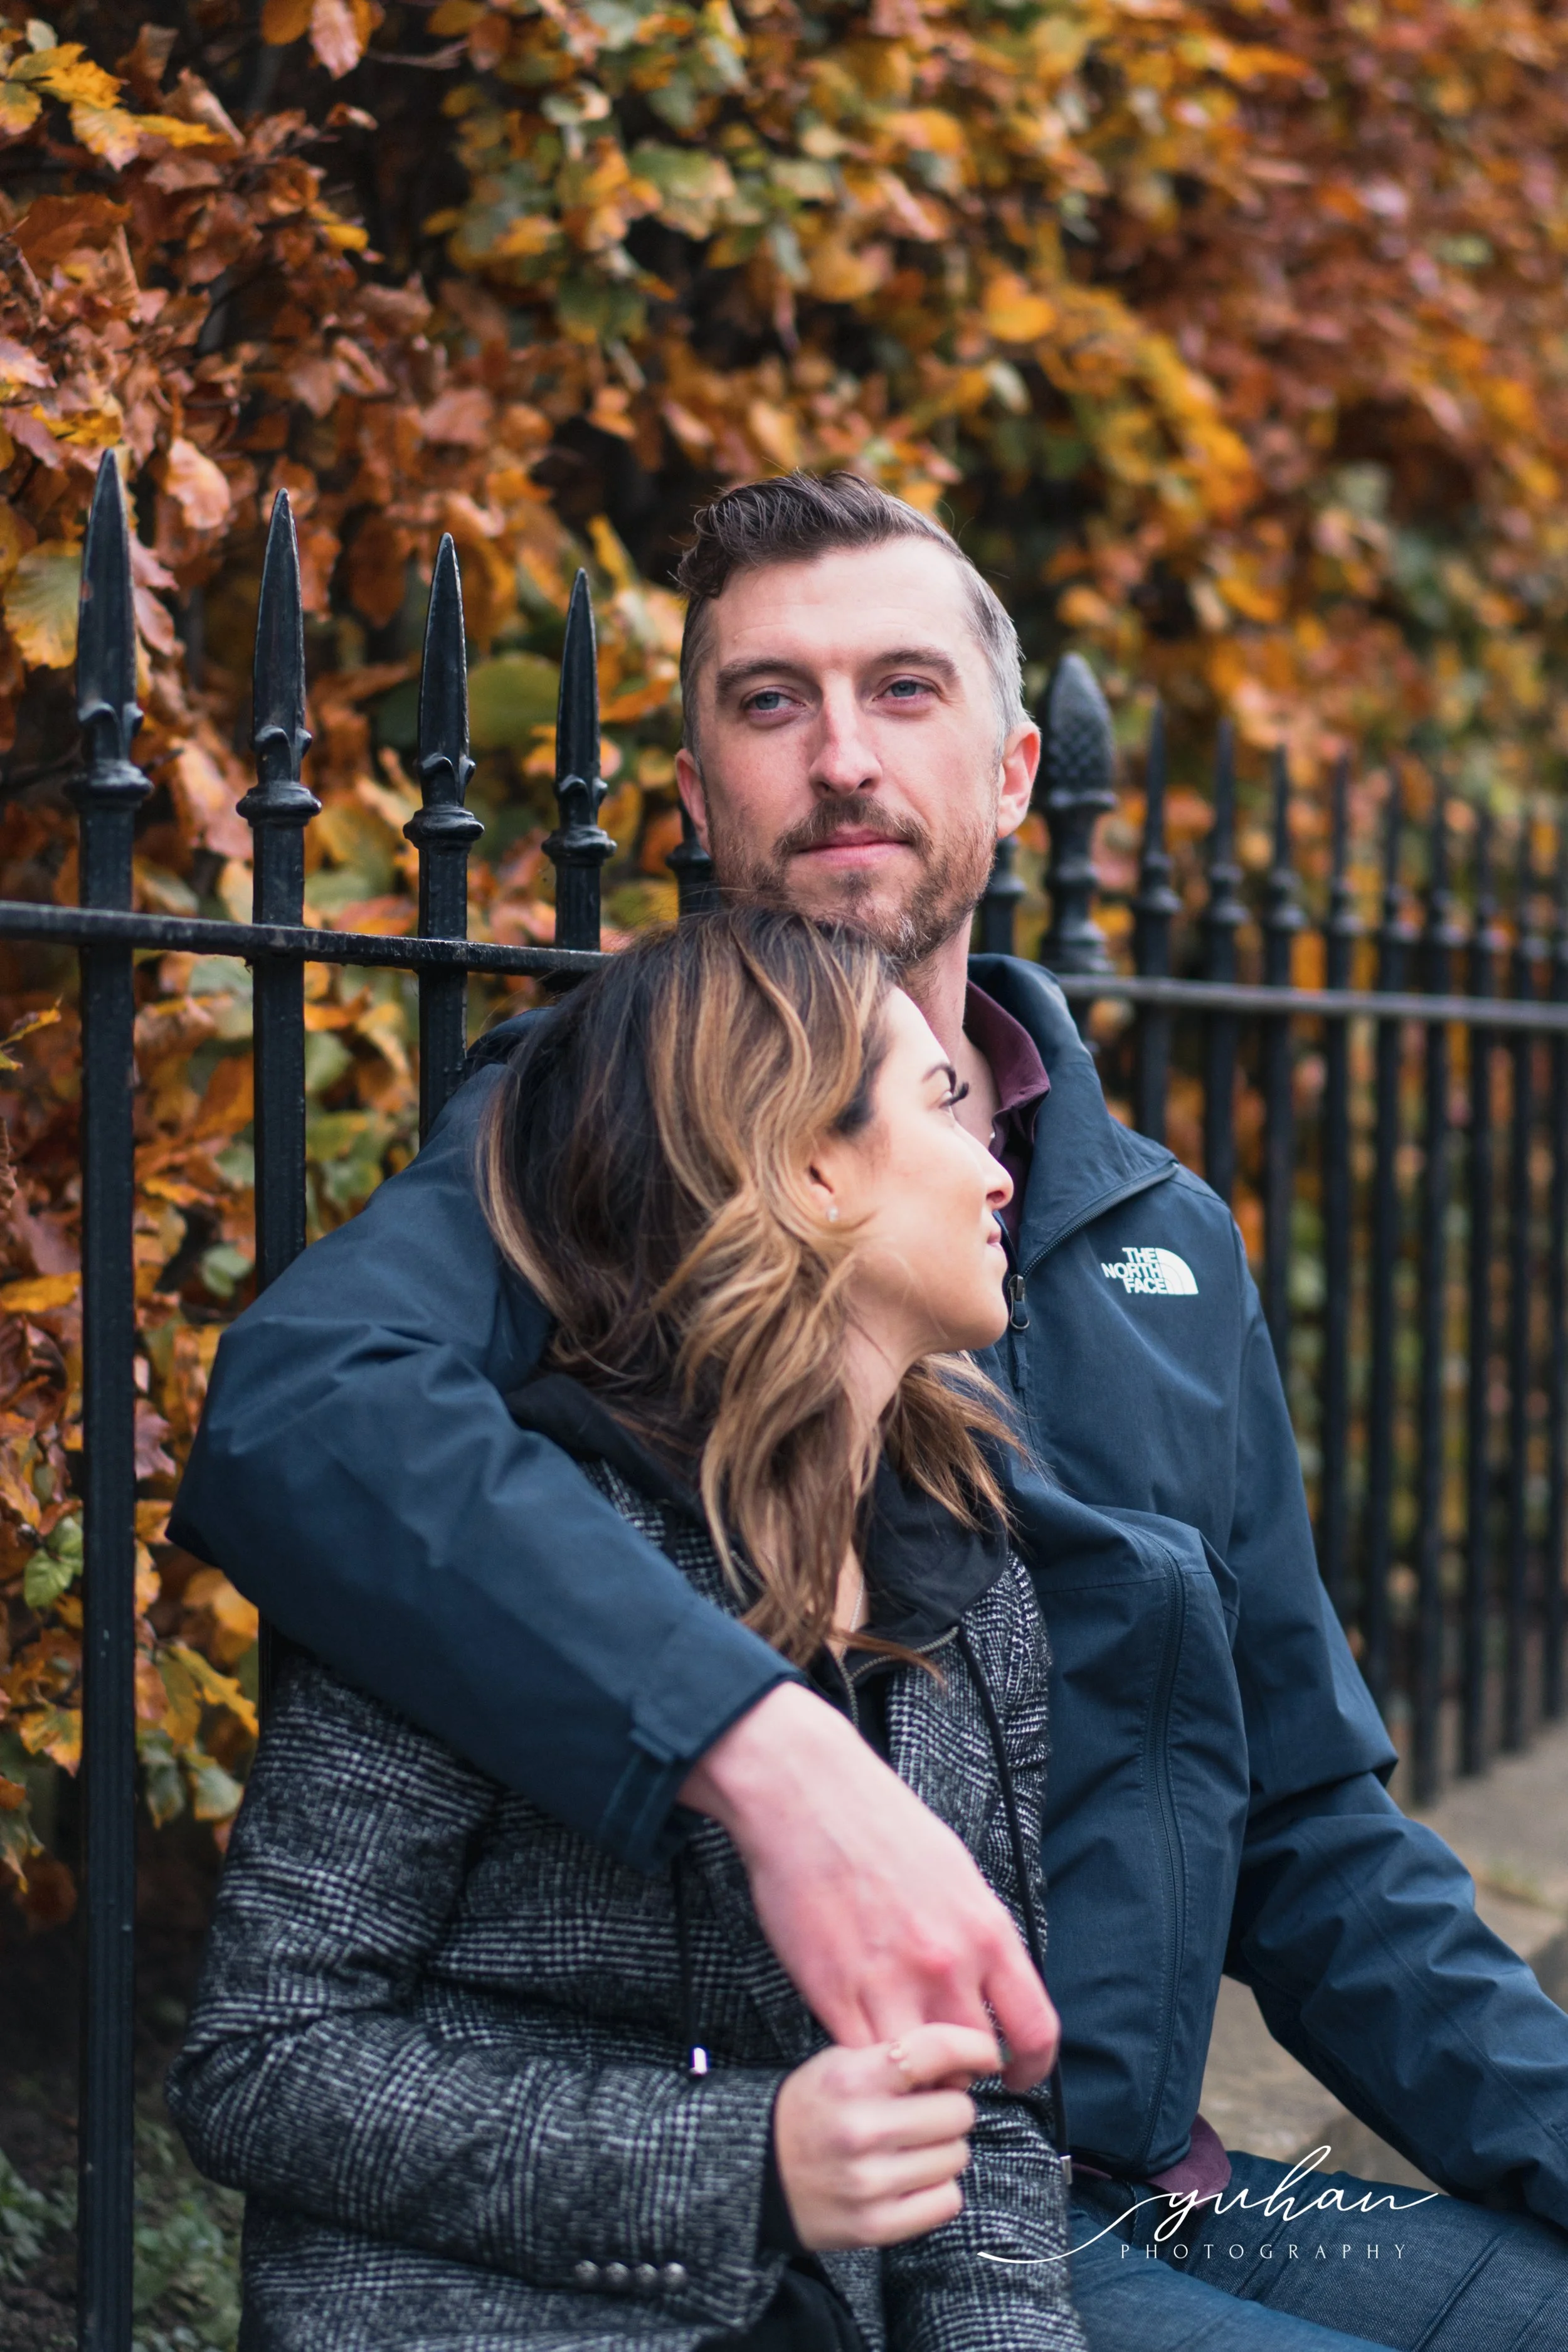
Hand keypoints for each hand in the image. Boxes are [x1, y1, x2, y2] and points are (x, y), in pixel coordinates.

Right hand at [679, 1683, 1057, 2091]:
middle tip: (949, 2065)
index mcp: (985, 1930)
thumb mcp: (958, 1872)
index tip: (1018, 2075)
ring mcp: (889, 1984)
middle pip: (976, 2059)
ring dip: (917, 2077)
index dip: (1032, 2066)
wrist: (808, 1796)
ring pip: (921, 2074)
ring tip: (904, 2064)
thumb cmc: (879, 1823)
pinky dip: (869, 2065)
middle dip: (966, 2070)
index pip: (1034, 2028)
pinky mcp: (834, 1995)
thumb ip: (979, 1934)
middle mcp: (946, 1965)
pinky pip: (865, 2060)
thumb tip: (992, 1982)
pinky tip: (865, 2048)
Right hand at [773, 2025, 999, 2249]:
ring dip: (943, 2148)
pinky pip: (947, 2201)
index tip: (987, 2055)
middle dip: (950, 2107)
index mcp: (852, 2078)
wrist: (758, 2169)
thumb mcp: (842, 2062)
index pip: (934, 2051)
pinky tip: (911, 2177)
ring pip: (956, 2157)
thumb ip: (900, 2056)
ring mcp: (869, 2182)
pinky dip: (938, 2188)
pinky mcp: (875, 2226)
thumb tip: (968, 2066)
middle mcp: (862, 2129)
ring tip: (911, 2144)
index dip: (974, 2049)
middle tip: (926, 2110)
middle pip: (958, 2111)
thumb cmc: (811, 2107)